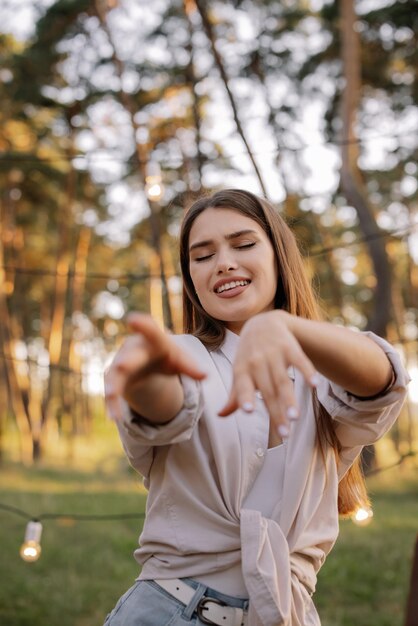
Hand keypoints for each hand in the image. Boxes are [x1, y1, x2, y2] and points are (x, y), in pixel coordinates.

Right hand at [104, 313, 205, 421]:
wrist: (145, 358)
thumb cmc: (165, 356)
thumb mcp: (179, 359)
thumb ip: (190, 367)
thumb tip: (205, 376)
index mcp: (152, 341)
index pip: (149, 331)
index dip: (142, 326)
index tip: (133, 320)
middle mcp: (132, 350)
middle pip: (128, 357)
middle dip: (125, 362)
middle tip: (123, 366)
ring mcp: (120, 364)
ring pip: (114, 377)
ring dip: (114, 391)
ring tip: (114, 405)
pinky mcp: (113, 379)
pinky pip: (111, 392)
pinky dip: (112, 405)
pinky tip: (113, 418)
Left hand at [218, 311, 317, 437]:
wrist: (263, 322)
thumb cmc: (249, 355)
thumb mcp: (239, 371)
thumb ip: (235, 395)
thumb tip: (220, 415)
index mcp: (242, 370)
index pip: (242, 386)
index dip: (244, 398)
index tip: (248, 411)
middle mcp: (256, 362)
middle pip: (267, 390)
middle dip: (275, 412)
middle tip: (284, 434)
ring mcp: (274, 353)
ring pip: (283, 379)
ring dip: (290, 399)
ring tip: (295, 417)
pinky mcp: (290, 347)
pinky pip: (300, 360)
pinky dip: (307, 371)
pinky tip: (314, 385)